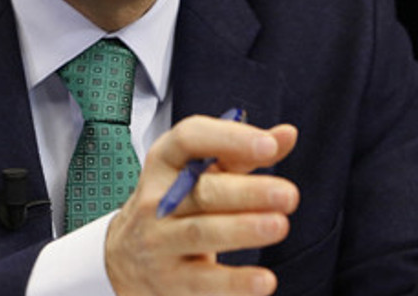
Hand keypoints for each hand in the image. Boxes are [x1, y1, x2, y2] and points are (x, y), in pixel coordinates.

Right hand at [105, 115, 299, 295]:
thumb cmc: (178, 204)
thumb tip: (287, 135)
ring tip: (279, 226)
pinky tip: (264, 280)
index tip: (269, 145)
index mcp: (165, 161)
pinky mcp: (169, 280)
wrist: (128, 256)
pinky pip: (203, 281)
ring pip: (201, 233)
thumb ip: (244, 153)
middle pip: (202, 192)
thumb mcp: (202, 172)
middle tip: (288, 194)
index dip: (228, 139)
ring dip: (242, 230)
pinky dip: (235, 282)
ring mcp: (159, 241)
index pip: (189, 139)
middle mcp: (157, 199)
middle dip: (248, 192)